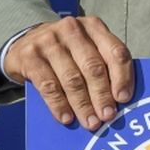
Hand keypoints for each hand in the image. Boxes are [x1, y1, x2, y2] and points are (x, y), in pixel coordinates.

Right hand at [4, 15, 133, 130]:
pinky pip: (48, 85)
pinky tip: (67, 118)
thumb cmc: (66, 51)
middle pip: (93, 67)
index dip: (122, 76)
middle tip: (108, 116)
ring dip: (83, 104)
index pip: (116, 51)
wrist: (24, 44)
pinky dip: (59, 104)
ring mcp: (49, 41)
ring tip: (91, 123)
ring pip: (72, 79)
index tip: (124, 99)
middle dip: (102, 95)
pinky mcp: (29, 56)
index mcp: (94, 27)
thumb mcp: (86, 49)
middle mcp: (72, 29)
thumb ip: (103, 65)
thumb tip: (119, 99)